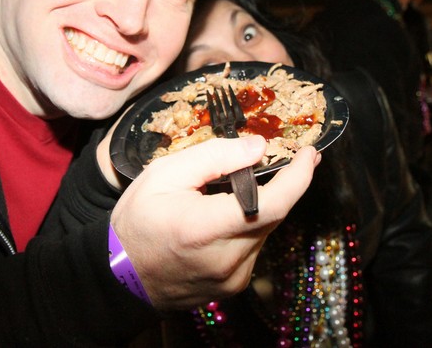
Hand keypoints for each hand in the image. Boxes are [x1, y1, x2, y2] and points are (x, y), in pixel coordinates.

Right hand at [109, 135, 319, 308]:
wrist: (121, 275)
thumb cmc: (137, 220)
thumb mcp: (164, 174)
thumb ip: (213, 157)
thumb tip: (257, 147)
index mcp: (205, 228)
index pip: (271, 205)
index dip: (298, 178)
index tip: (310, 154)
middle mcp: (226, 259)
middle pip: (274, 216)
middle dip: (288, 185)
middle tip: (296, 158)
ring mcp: (232, 278)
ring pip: (266, 231)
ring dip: (266, 205)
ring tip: (253, 182)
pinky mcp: (234, 285)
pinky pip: (255, 247)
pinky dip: (253, 225)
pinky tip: (236, 211)